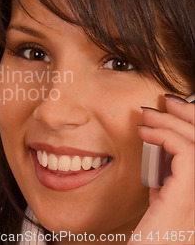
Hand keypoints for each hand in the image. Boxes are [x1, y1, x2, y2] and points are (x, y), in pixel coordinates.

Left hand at [128, 95, 194, 243]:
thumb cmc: (153, 234)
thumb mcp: (165, 204)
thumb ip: (169, 183)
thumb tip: (161, 161)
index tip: (173, 110)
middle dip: (189, 115)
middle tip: (165, 103)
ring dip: (171, 121)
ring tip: (148, 116)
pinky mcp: (188, 194)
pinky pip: (184, 152)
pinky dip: (163, 135)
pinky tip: (144, 134)